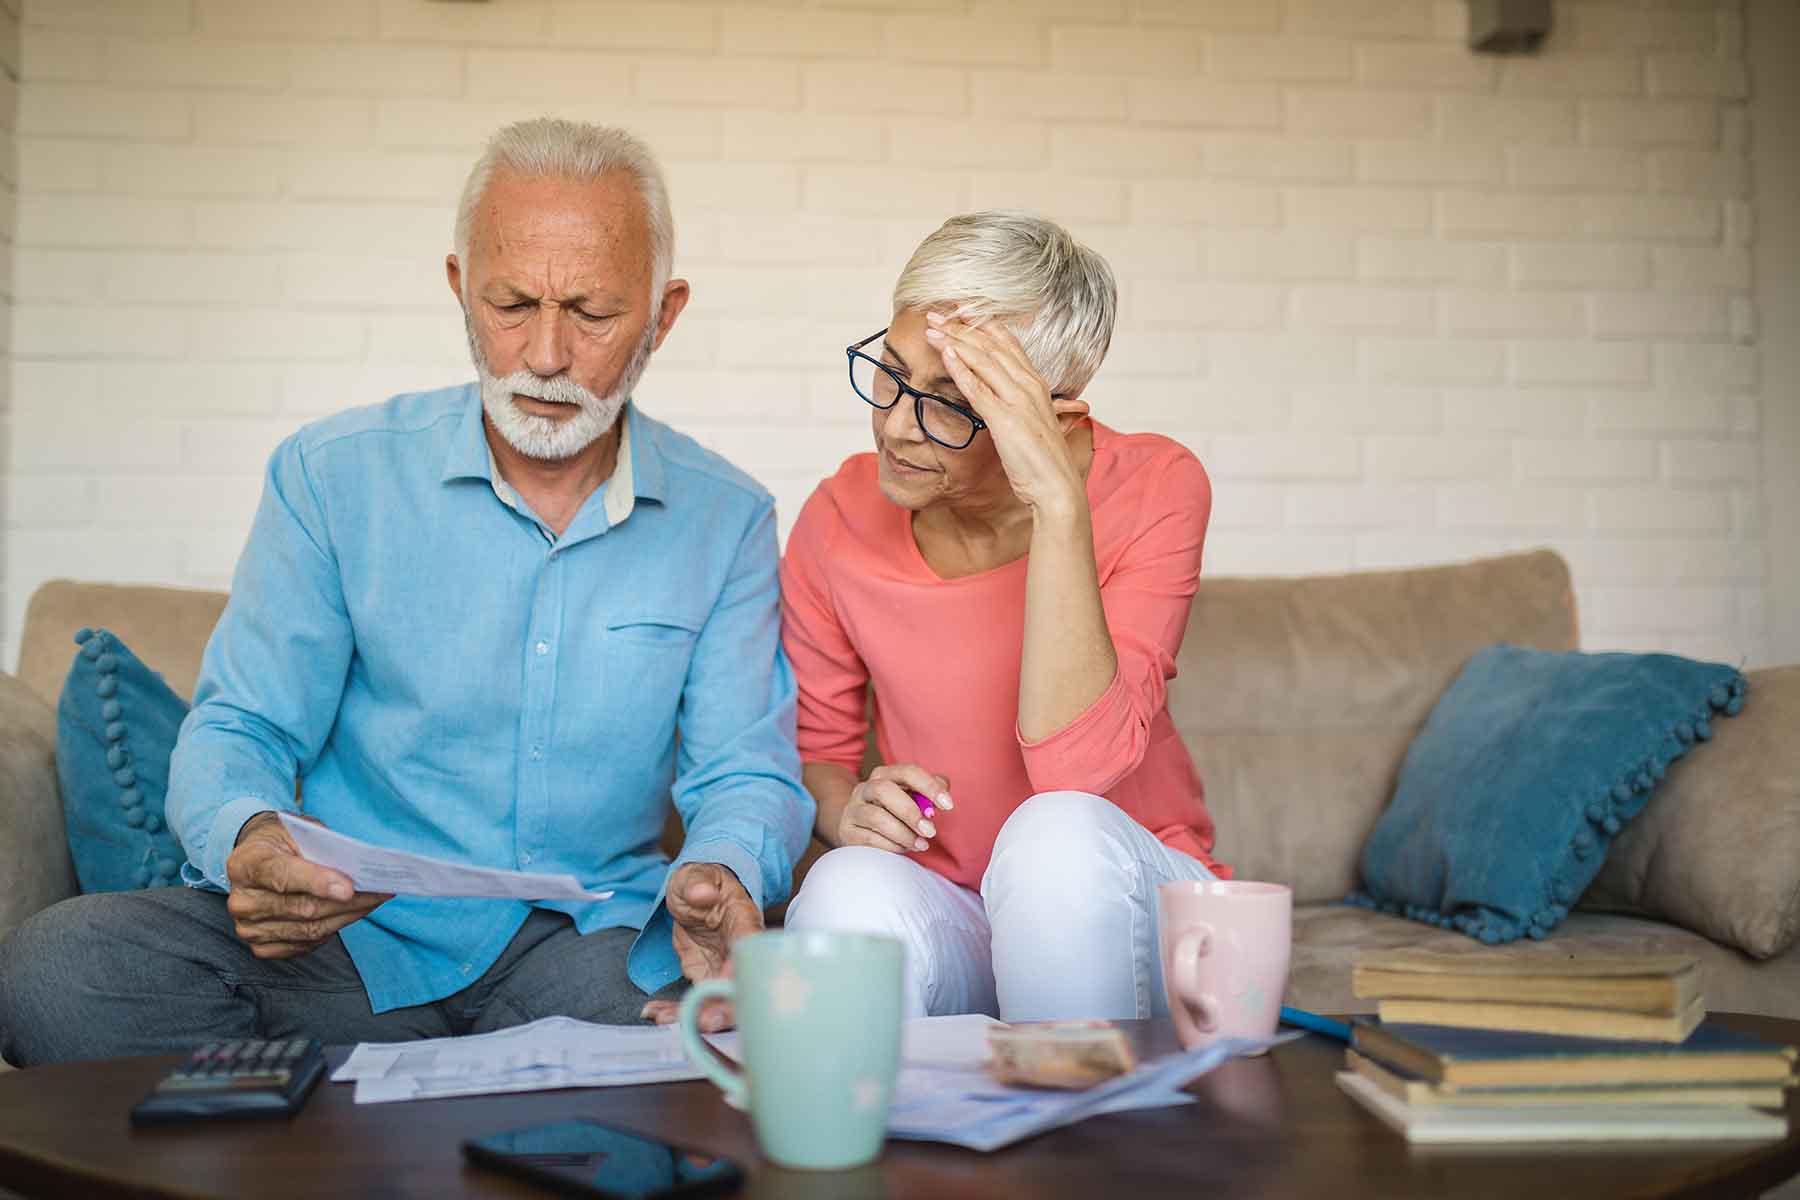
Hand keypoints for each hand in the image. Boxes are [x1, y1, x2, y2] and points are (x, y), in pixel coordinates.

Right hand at [224, 812, 390, 958]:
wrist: (259, 858)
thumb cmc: (284, 841)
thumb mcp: (300, 831)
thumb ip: (321, 850)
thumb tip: (355, 874)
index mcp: (246, 863)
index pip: (283, 876)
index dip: (318, 882)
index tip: (349, 888)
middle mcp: (242, 899)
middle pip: (303, 908)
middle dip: (347, 902)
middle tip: (380, 892)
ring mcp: (248, 927)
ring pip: (309, 930)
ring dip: (347, 917)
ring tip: (373, 902)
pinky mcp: (260, 945)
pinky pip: (304, 945)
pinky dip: (331, 930)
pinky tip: (349, 915)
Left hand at [639, 863, 760, 1030]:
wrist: (696, 892)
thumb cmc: (703, 880)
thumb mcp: (696, 874)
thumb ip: (698, 883)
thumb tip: (703, 893)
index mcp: (745, 924)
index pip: (748, 952)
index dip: (740, 972)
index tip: (724, 987)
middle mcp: (739, 953)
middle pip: (742, 988)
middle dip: (725, 1010)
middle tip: (702, 1023)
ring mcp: (724, 969)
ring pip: (718, 1001)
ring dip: (694, 1017)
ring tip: (664, 1018)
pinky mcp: (707, 979)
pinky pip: (696, 1001)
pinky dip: (677, 1011)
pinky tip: (655, 1013)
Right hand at [836, 763, 952, 853]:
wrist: (858, 827)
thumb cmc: (894, 812)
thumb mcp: (911, 798)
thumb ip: (928, 791)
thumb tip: (944, 789)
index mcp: (884, 774)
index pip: (907, 771)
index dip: (929, 786)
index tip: (948, 805)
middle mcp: (865, 788)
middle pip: (885, 790)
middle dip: (911, 812)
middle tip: (931, 831)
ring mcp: (853, 809)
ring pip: (877, 817)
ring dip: (903, 833)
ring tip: (920, 844)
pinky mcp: (847, 831)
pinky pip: (870, 838)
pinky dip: (891, 846)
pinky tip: (903, 849)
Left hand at [923, 309, 1089, 514]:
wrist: (1057, 486)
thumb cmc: (1042, 461)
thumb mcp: (1030, 425)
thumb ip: (1016, 407)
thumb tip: (995, 401)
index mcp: (1036, 385)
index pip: (1008, 344)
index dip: (983, 325)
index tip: (962, 312)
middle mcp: (1029, 386)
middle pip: (991, 346)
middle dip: (962, 327)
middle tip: (937, 313)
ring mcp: (1018, 400)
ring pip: (983, 360)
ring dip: (956, 341)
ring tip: (933, 328)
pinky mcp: (1006, 418)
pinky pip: (979, 389)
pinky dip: (961, 369)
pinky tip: (946, 355)